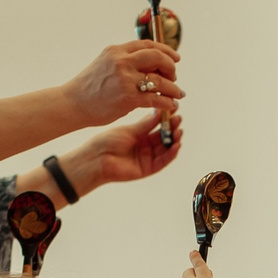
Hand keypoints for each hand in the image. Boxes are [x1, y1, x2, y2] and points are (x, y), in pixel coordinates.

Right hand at [66, 40, 182, 128]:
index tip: (175, 58)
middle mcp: (122, 62)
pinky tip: (171, 105)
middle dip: (171, 66)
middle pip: (157, 57)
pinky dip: (167, 102)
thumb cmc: (89, 88)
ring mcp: (125, 80)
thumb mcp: (105, 64)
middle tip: (174, 76)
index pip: (147, 45)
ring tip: (178, 93)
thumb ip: (124, 61)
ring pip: (160, 80)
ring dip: (173, 87)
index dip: (165, 51)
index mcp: (116, 51)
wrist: (73, 103)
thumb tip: (148, 64)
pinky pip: (156, 99)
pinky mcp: (129, 98)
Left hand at [66, 112, 183, 192]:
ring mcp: (147, 157)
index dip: (166, 119)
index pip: (158, 126)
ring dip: (175, 140)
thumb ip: (146, 123)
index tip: (173, 109)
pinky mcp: (148, 169)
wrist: (97, 159)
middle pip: (164, 137)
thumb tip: (159, 111)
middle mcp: (145, 146)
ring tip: (179, 131)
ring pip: (166, 149)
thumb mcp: (130, 130)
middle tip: (178, 119)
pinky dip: (171, 153)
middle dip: (173, 128)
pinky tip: (176, 145)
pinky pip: (163, 161)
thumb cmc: (107, 142)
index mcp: (140, 135)